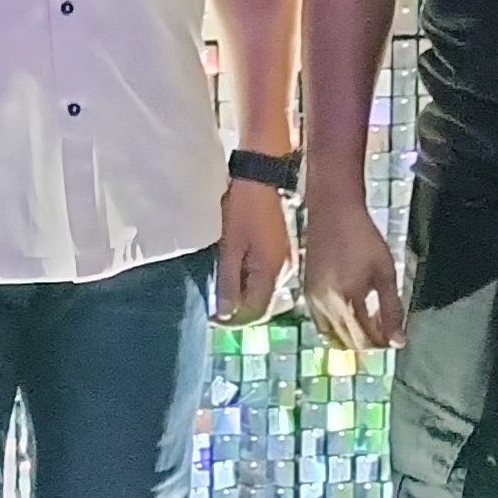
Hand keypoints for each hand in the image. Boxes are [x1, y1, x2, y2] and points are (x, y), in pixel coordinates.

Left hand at [213, 179, 290, 325]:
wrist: (260, 178)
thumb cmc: (243, 211)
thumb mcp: (230, 248)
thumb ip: (228, 283)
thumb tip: (225, 315)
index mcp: (272, 273)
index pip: (256, 312)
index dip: (233, 319)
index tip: (212, 316)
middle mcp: (285, 271)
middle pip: (262, 303)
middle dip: (238, 307)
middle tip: (213, 302)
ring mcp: (286, 260)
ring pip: (263, 289)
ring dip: (243, 293)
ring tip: (220, 287)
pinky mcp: (281, 250)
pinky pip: (266, 275)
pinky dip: (249, 279)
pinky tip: (234, 270)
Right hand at [300, 199, 402, 351]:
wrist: (333, 212)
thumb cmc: (364, 239)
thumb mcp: (385, 273)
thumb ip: (392, 310)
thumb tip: (399, 342)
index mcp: (346, 300)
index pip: (364, 340)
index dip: (382, 343)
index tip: (396, 336)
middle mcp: (324, 306)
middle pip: (347, 342)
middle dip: (368, 341)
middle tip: (386, 329)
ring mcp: (312, 301)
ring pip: (331, 337)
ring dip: (351, 337)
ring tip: (370, 322)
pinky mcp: (306, 293)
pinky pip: (321, 323)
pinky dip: (337, 327)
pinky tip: (352, 313)